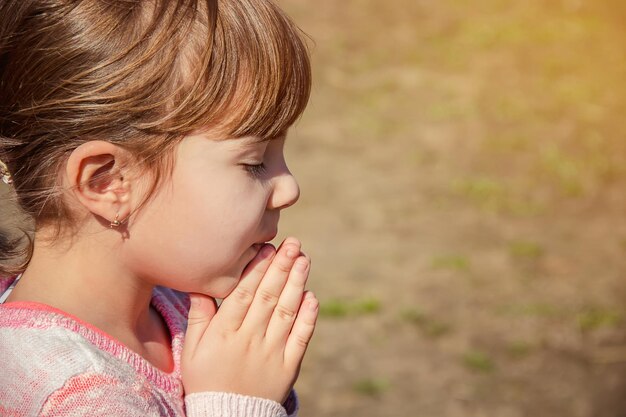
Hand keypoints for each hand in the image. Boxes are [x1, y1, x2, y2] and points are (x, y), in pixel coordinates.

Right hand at [181, 237, 318, 402]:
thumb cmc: (205, 379)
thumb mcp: (192, 350)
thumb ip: (199, 316)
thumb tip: (203, 283)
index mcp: (224, 333)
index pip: (244, 294)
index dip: (258, 269)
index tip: (269, 248)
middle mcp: (250, 339)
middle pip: (268, 297)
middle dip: (282, 268)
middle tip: (294, 244)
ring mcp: (271, 353)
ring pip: (286, 312)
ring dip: (297, 284)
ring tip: (304, 260)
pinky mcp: (288, 366)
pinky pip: (300, 338)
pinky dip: (308, 318)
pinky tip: (312, 297)